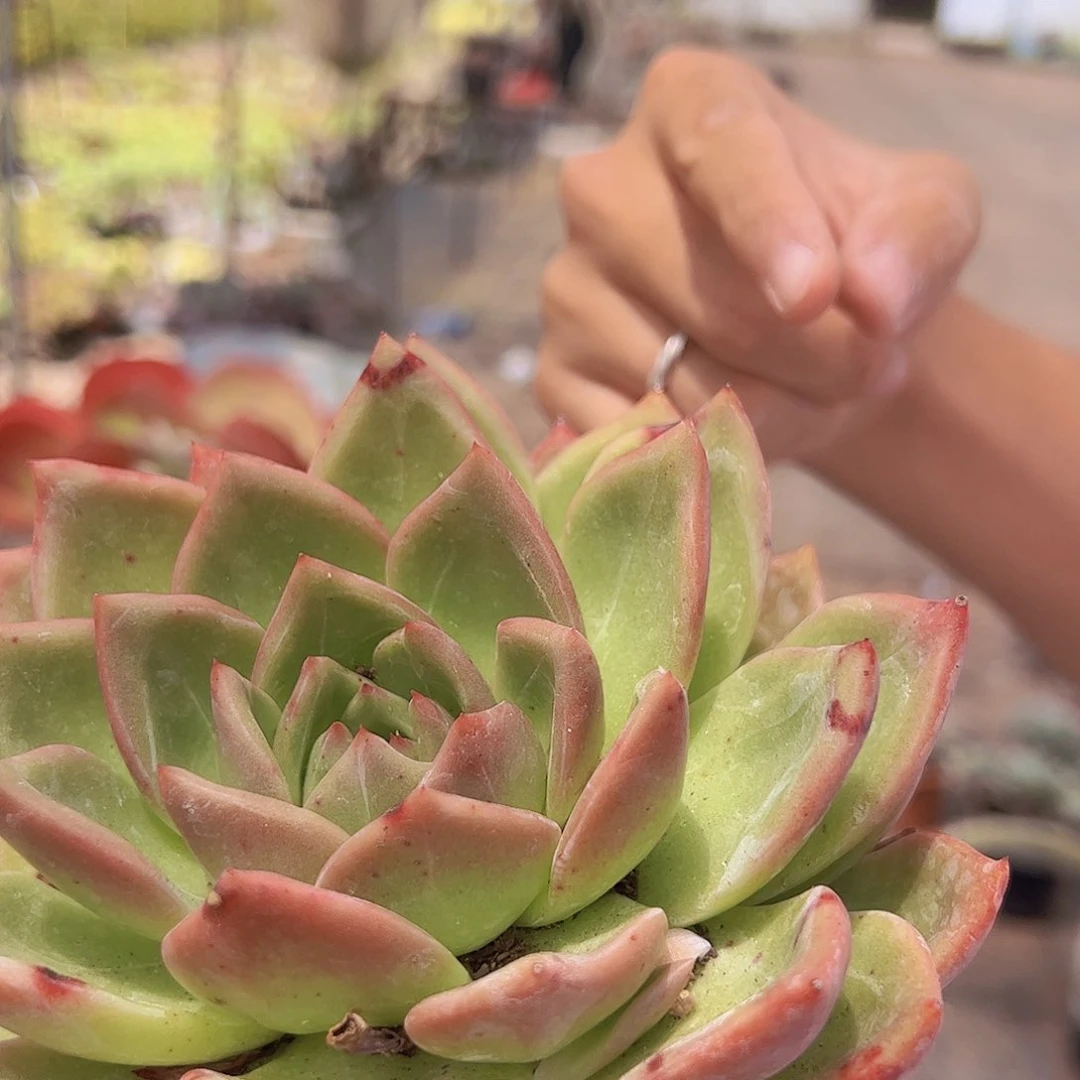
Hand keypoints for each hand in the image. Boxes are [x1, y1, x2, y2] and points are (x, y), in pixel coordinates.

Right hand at [534, 48, 980, 459]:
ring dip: (777, 413)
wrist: (801, 327)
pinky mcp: (552, 375)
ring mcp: (568, 289)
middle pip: (712, 300)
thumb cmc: (854, 248)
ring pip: (681, 385)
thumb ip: (919, 235)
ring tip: (811, 388)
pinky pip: (638, 441)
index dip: (769, 226)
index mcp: (688, 103)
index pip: (720, 151)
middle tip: (870, 365)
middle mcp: (602, 190)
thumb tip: (874, 299)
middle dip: (817, 358)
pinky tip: (739, 424)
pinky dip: (708, 456)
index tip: (815, 295)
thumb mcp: (924, 215)